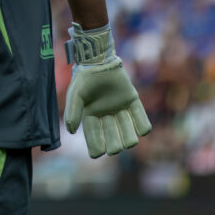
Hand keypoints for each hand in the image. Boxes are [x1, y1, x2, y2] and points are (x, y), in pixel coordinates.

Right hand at [64, 23, 151, 157]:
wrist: (99, 60)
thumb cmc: (85, 78)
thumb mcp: (75, 95)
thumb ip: (73, 112)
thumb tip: (71, 132)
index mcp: (91, 116)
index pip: (94, 138)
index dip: (96, 148)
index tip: (98, 154)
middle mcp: (106, 115)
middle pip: (113, 139)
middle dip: (115, 146)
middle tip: (115, 148)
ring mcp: (120, 109)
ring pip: (129, 132)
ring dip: (129, 139)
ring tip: (129, 142)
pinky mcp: (133, 101)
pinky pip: (142, 119)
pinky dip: (143, 127)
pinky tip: (141, 130)